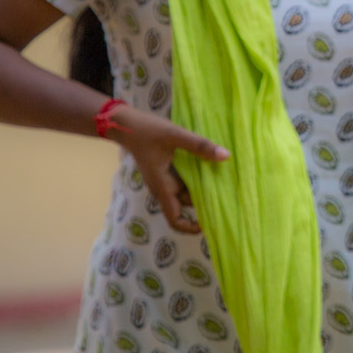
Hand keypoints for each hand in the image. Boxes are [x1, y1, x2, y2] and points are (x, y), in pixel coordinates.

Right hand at [101, 103, 229, 234]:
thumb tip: (226, 156)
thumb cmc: (147, 131)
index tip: (209, 223)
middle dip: (203, 206)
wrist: (125, 125)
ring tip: (223, 185)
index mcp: (162, 186)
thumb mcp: (175, 135)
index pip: (174, 218)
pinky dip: (196, 180)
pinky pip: (183, 182)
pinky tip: (210, 169)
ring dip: (201, 191)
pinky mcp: (165, 171)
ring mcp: (163, 180)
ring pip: (185, 193)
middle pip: (184, 206)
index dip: (190, 227)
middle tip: (226, 200)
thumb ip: (199, 145)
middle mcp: (162, 187)